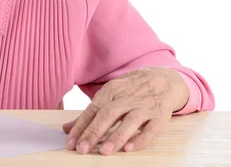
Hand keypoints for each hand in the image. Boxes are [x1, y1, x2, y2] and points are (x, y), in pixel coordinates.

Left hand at [63, 67, 188, 154]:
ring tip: (104, 152)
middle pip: (107, 115)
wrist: (163, 79)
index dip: (80, 127)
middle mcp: (126, 98)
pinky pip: (151, 129)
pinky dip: (141, 139)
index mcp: (110, 92)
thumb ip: (89, 113)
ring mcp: (144, 107)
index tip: (70, 142)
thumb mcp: (109, 95)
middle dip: (93, 133)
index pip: (92, 110)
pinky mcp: (160, 116)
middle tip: (82, 149)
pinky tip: (130, 148)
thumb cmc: (130, 90)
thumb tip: (67, 128)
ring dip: (116, 137)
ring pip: (129, 122)